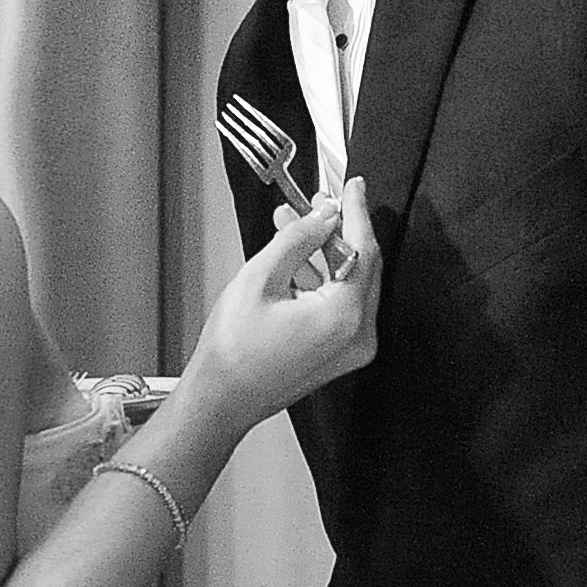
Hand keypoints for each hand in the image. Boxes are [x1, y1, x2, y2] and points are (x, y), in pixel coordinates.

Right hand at [177, 176, 379, 428]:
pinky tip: (295, 262)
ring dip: (325, 253)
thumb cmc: (232, 352)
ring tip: (291, 228)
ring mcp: (354, 348)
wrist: (222, 399)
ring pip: (352, 283)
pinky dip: (323, 280)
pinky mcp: (342, 354)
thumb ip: (299, 238)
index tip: (353, 187)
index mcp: (344, 317)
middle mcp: (359, 336)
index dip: (357, 211)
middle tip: (316, 204)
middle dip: (338, 230)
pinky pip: (343, 304)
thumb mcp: (260, 278)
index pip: (364, 249)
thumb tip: (324, 214)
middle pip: (363, 265)